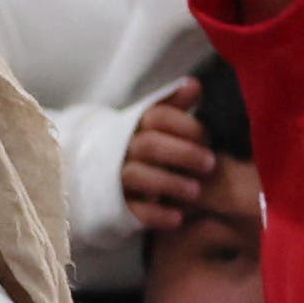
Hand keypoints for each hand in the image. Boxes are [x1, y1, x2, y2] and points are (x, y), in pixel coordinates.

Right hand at [121, 80, 213, 229]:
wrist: (93, 178)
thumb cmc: (139, 147)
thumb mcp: (154, 125)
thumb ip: (174, 106)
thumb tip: (194, 84)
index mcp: (134, 125)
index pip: (156, 117)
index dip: (184, 125)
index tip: (206, 136)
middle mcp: (121, 149)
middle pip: (148, 145)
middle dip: (183, 154)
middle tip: (210, 164)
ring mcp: (115, 177)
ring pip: (137, 176)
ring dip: (170, 183)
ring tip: (196, 191)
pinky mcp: (115, 206)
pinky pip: (132, 210)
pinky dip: (156, 214)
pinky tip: (178, 218)